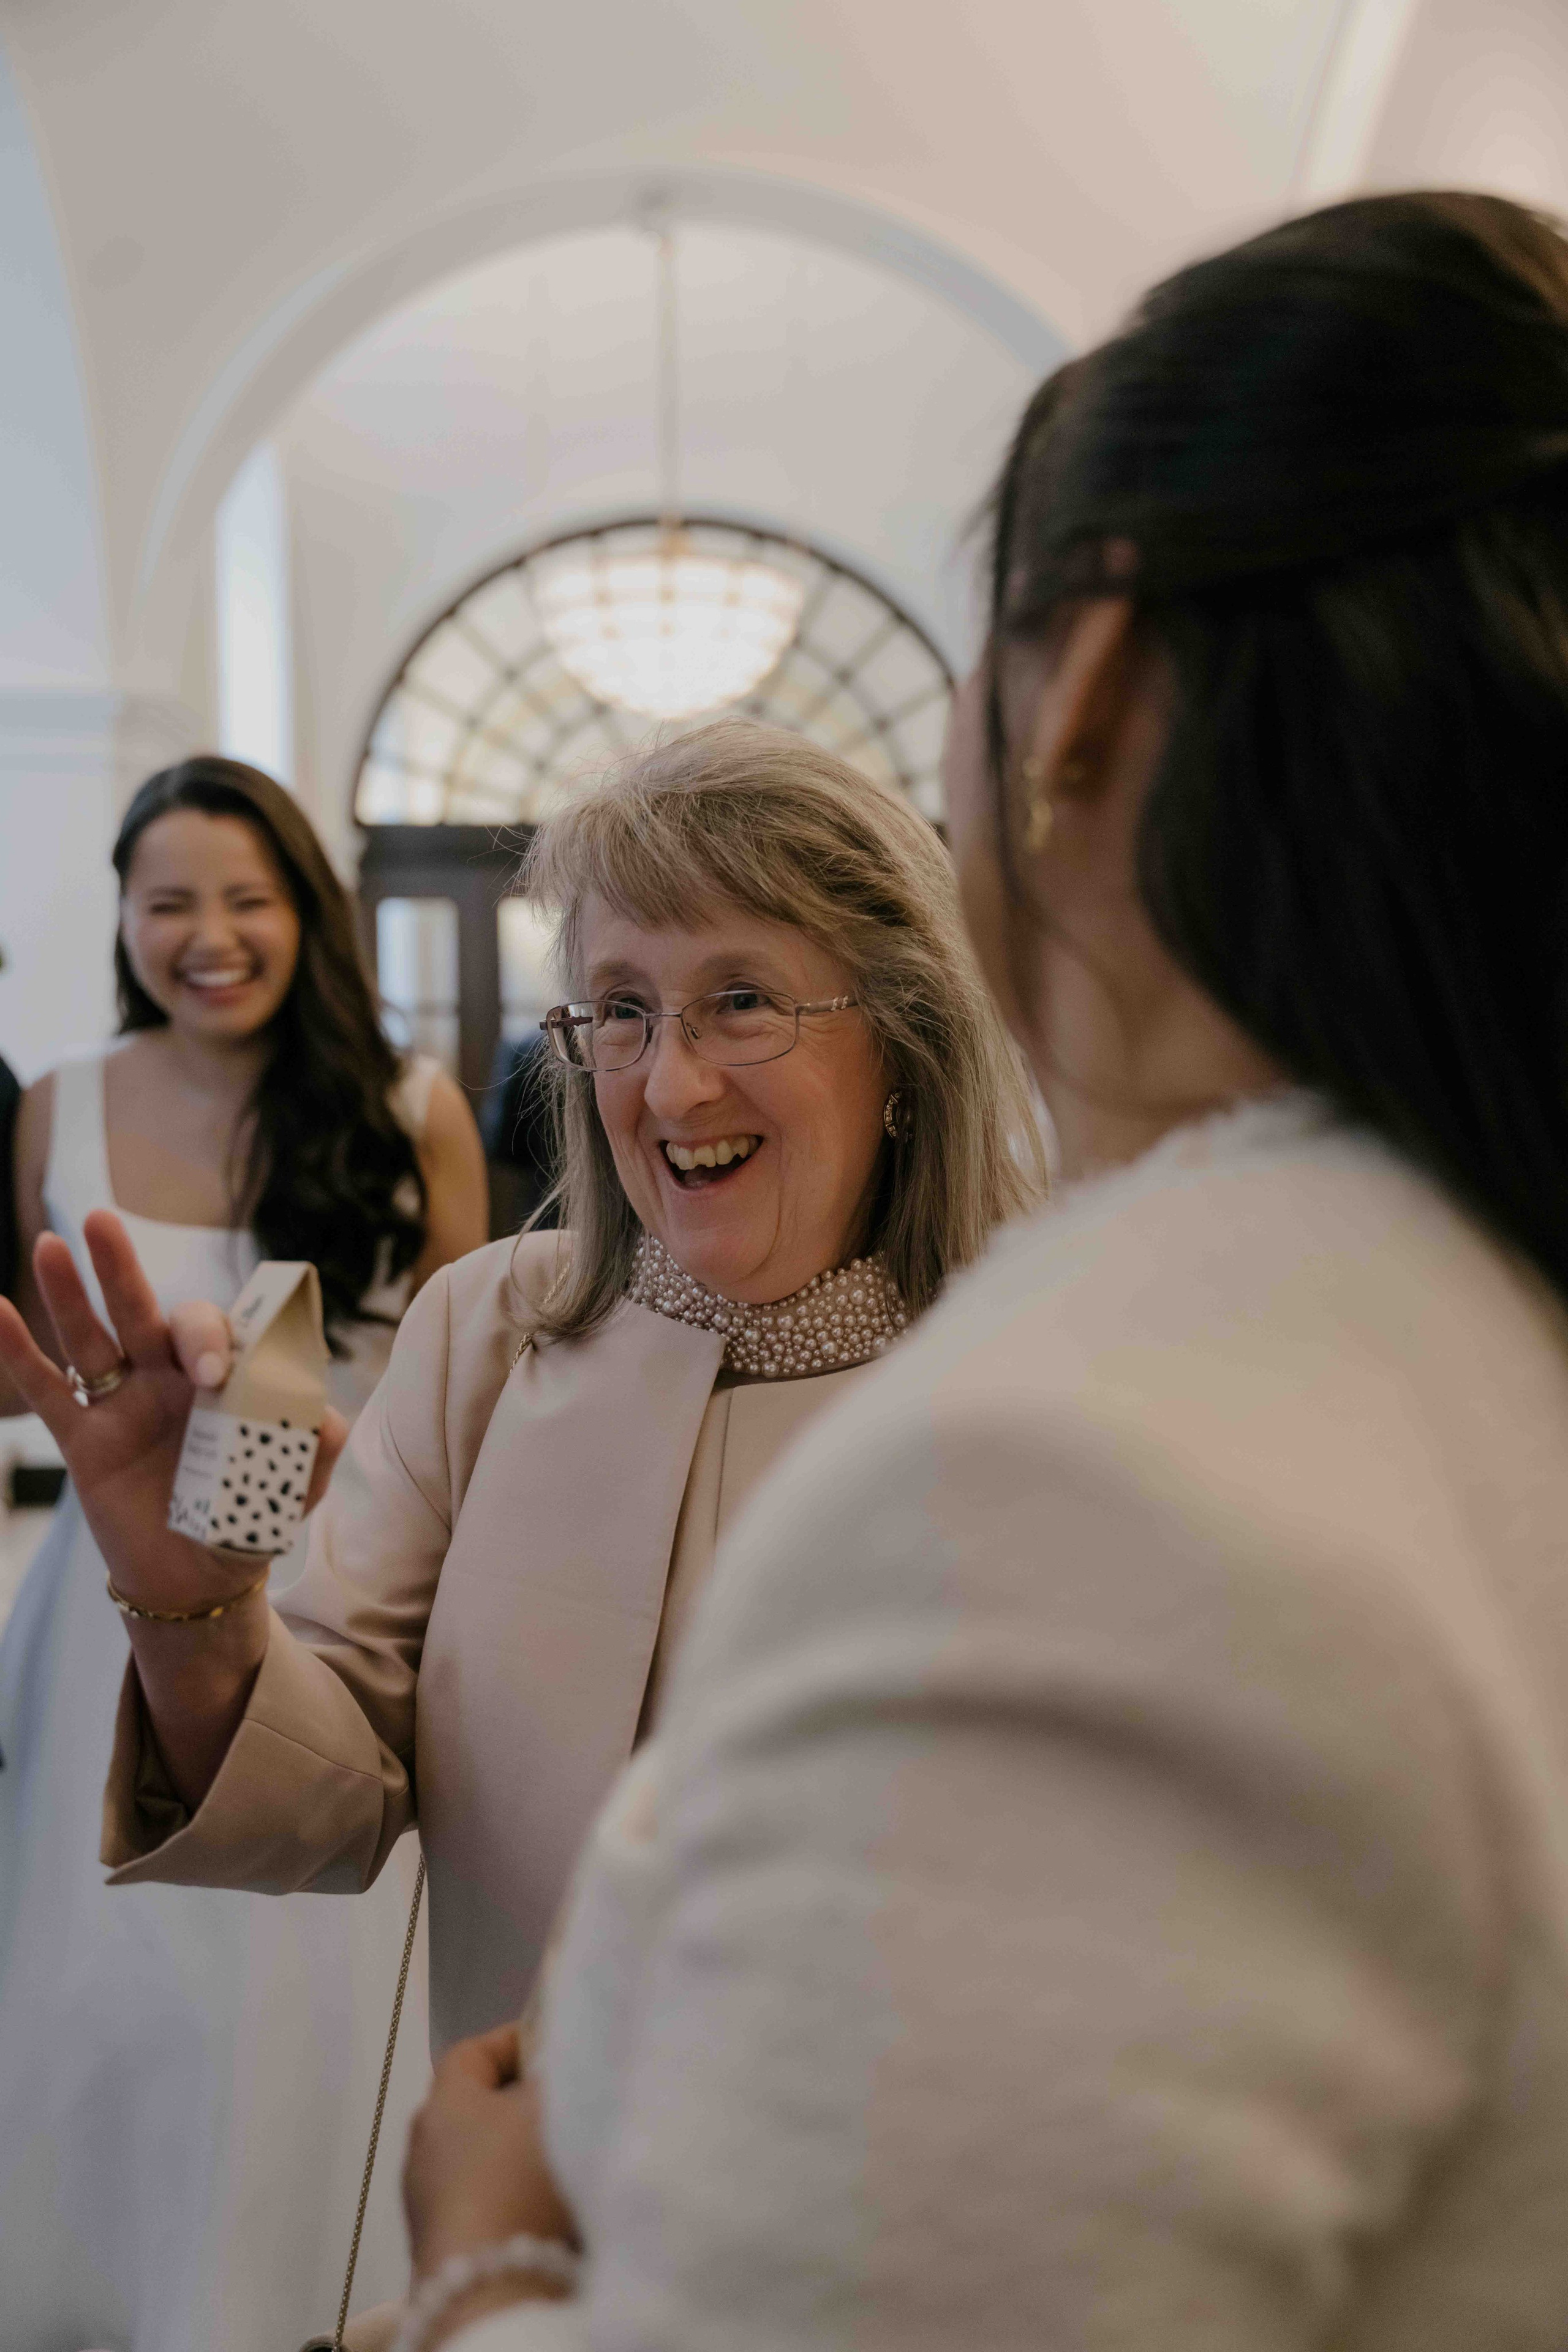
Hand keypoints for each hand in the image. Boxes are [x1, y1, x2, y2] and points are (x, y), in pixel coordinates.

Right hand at [0, 1209, 345, 1613]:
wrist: (199, 1581)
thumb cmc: (248, 1520)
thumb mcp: (294, 1485)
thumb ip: (316, 1446)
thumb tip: (329, 1417)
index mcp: (221, 1379)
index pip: (212, 1330)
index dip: (211, 1339)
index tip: (214, 1374)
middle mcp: (167, 1379)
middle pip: (143, 1311)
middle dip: (122, 1268)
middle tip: (102, 1221)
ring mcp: (122, 1406)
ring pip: (90, 1338)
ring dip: (68, 1292)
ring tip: (50, 1243)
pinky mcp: (85, 1443)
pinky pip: (49, 1393)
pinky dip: (19, 1354)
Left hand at [404, 2023, 577, 2283]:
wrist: (487, 2289)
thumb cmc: (517, 2181)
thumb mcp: (551, 2105)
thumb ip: (557, 2072)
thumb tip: (558, 2066)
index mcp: (443, 2102)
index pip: (470, 2051)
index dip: (512, 2040)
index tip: (552, 2042)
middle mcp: (423, 2148)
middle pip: (474, 2106)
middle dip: (520, 2101)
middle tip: (565, 2101)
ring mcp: (426, 2203)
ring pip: (478, 2158)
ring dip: (517, 2154)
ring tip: (564, 2158)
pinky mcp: (442, 2247)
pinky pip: (481, 2203)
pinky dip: (512, 2198)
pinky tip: (547, 2210)